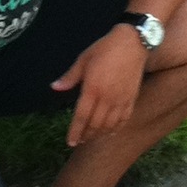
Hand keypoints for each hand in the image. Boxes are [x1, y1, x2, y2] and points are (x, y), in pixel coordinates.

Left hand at [54, 27, 146, 149]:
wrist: (132, 44)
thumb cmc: (105, 49)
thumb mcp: (83, 60)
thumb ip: (69, 77)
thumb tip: (54, 87)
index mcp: (92, 89)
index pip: (81, 116)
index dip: (75, 131)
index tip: (70, 142)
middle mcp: (107, 98)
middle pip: (95, 124)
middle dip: (86, 135)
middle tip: (79, 141)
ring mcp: (121, 100)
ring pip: (109, 125)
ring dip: (99, 134)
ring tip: (92, 138)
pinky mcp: (131, 99)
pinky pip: (124, 119)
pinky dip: (116, 128)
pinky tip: (110, 132)